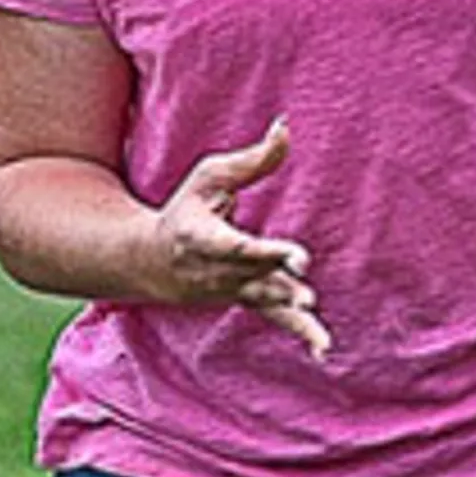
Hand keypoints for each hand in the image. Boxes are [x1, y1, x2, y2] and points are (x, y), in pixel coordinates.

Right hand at [150, 117, 330, 357]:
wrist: (152, 262)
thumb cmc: (185, 210)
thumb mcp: (210, 177)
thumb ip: (252, 159)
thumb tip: (286, 127)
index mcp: (203, 239)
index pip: (239, 248)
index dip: (267, 254)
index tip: (297, 257)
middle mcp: (218, 271)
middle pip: (257, 280)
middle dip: (283, 287)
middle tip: (308, 295)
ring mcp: (233, 290)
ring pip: (268, 304)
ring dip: (294, 318)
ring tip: (321, 335)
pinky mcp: (247, 300)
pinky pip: (275, 319)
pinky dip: (300, 333)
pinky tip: (323, 349)